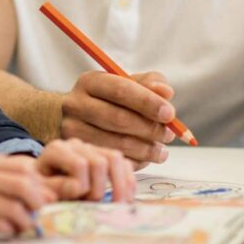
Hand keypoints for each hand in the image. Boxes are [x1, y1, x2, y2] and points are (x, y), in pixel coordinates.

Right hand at [0, 151, 53, 235]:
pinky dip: (6, 229)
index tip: (47, 199)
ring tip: (22, 227)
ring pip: (14, 206)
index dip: (40, 185)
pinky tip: (5, 232)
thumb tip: (30, 190)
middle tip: (39, 215)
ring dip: (24, 221)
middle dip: (38, 202)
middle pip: (24, 184)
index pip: (23, 167)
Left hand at [34, 138, 135, 201]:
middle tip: (95, 206)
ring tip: (119, 205)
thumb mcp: (40, 189)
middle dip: (100, 188)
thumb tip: (77, 187)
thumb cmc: (41, 187)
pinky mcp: (104, 155)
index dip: (83, 186)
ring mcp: (91, 148)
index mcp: (56, 150)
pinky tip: (126, 199)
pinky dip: (128, 181)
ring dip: (120, 185)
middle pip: (100, 161)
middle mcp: (74, 144)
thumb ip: (55, 188)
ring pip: (116, 158)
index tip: (79, 201)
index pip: (79, 164)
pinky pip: (124, 163)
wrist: (42, 181)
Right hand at [60, 71, 176, 167]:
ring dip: (146, 149)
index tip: (169, 113)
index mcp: (89, 82)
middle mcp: (75, 104)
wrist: (78, 118)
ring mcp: (73, 130)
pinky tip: (145, 157)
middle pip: (118, 118)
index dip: (147, 102)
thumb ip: (150, 83)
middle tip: (169, 135)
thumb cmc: (110, 99)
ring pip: (117, 143)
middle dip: (150, 129)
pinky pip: (114, 161)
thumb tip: (166, 92)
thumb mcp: (128, 84)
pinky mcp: (80, 153)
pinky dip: (136, 161)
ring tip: (161, 150)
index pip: (120, 89)